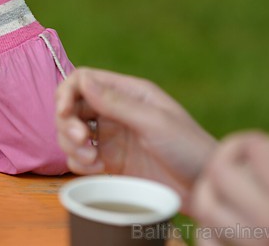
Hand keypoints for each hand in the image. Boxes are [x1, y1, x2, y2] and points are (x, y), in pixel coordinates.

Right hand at [55, 67, 215, 212]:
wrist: (205, 187)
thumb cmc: (189, 148)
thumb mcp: (154, 122)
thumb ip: (116, 102)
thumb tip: (83, 80)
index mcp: (129, 92)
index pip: (83, 80)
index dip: (66, 93)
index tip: (63, 112)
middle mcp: (116, 111)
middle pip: (72, 107)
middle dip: (67, 123)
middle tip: (82, 140)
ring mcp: (111, 137)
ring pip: (70, 132)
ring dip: (71, 144)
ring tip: (91, 159)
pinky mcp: (109, 161)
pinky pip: (79, 157)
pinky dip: (80, 163)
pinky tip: (98, 169)